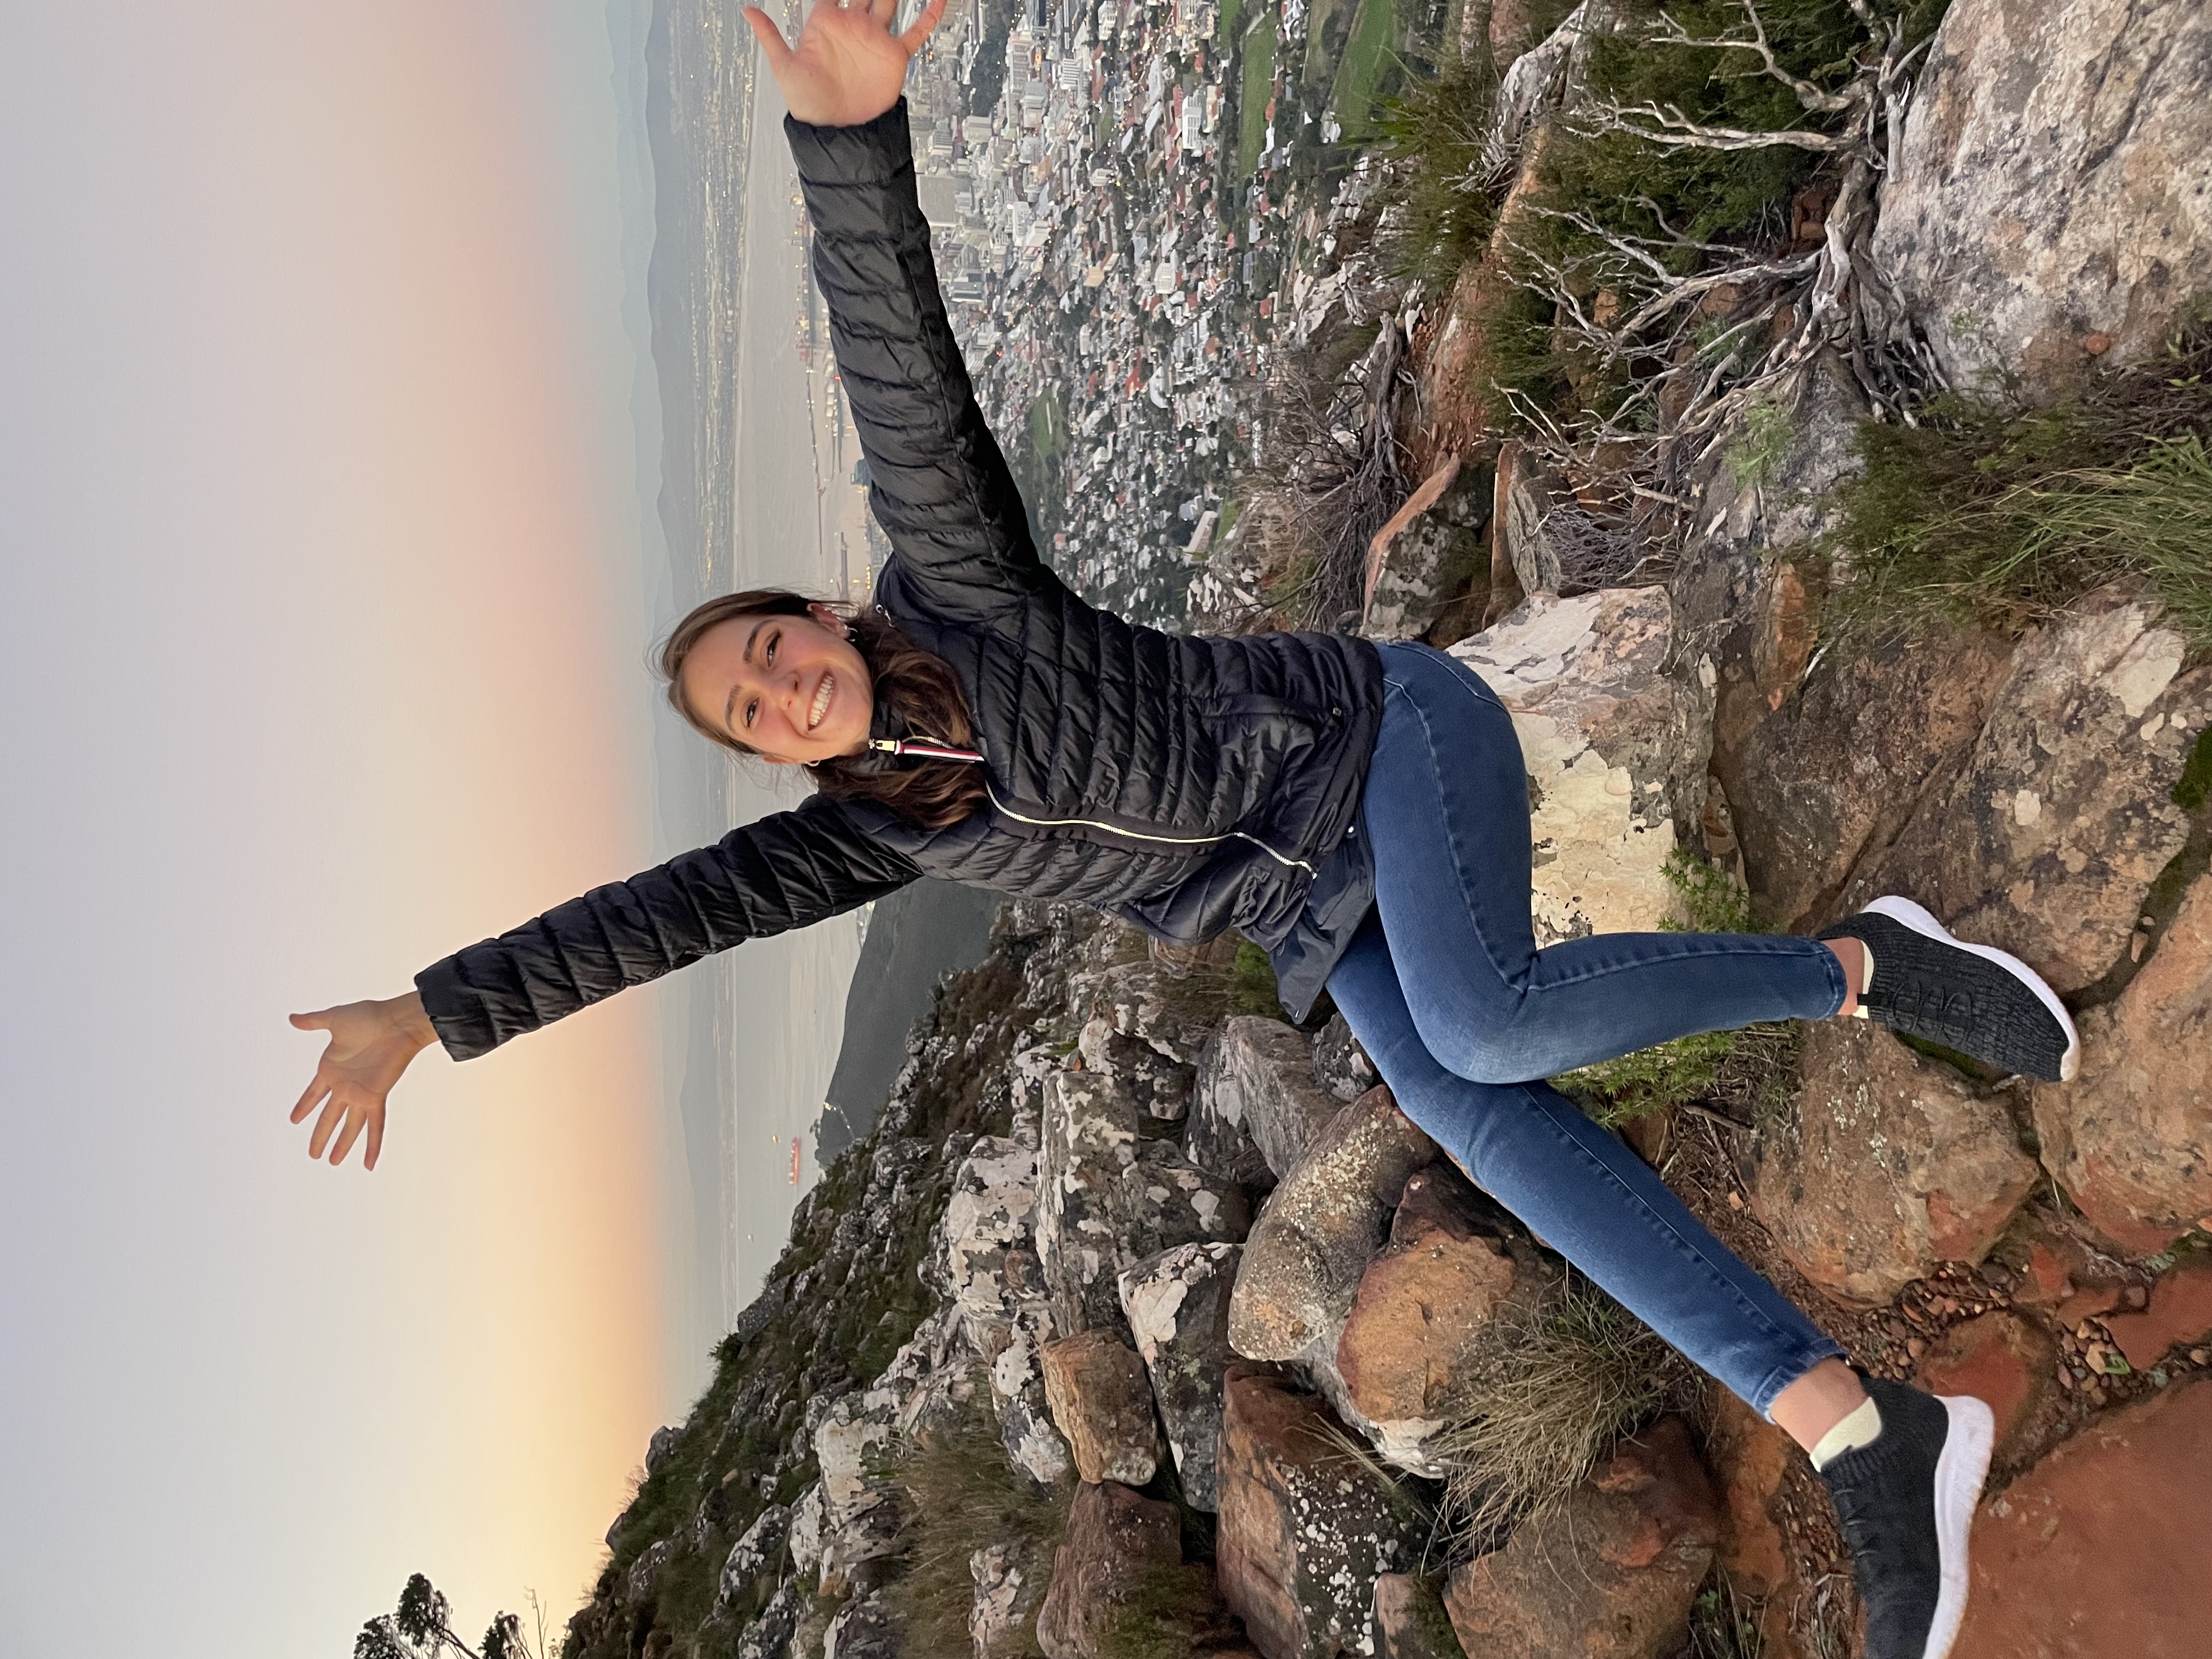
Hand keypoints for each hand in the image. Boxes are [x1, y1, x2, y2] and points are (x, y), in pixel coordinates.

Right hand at [288, 993, 439, 1169]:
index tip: (294, 1119)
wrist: (397, 1021)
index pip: (313, 1094)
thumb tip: (292, 1019)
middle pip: (329, 1117)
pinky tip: (369, 1164)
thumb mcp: (334, 1018)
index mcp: (331, 1069)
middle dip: (321, 1135)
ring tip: (332, 1162)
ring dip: (341, 1145)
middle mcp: (344, 1085)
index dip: (304, 1106)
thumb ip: (313, 1022)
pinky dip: (373, 1145)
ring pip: (349, 1127)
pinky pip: (374, 1126)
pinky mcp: (376, 1097)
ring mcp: (360, 1094)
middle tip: (313, 1153)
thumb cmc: (369, 1016)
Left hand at [742, 0, 946, 126]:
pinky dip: (928, 16)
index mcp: (827, 24)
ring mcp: (874, 40)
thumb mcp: (783, 66)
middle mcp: (853, 28)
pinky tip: (936, 1)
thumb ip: (770, 35)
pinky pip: (915, 32)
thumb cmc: (809, 103)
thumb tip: (748, 11)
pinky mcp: (894, 56)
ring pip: (890, 3)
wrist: (837, 129)